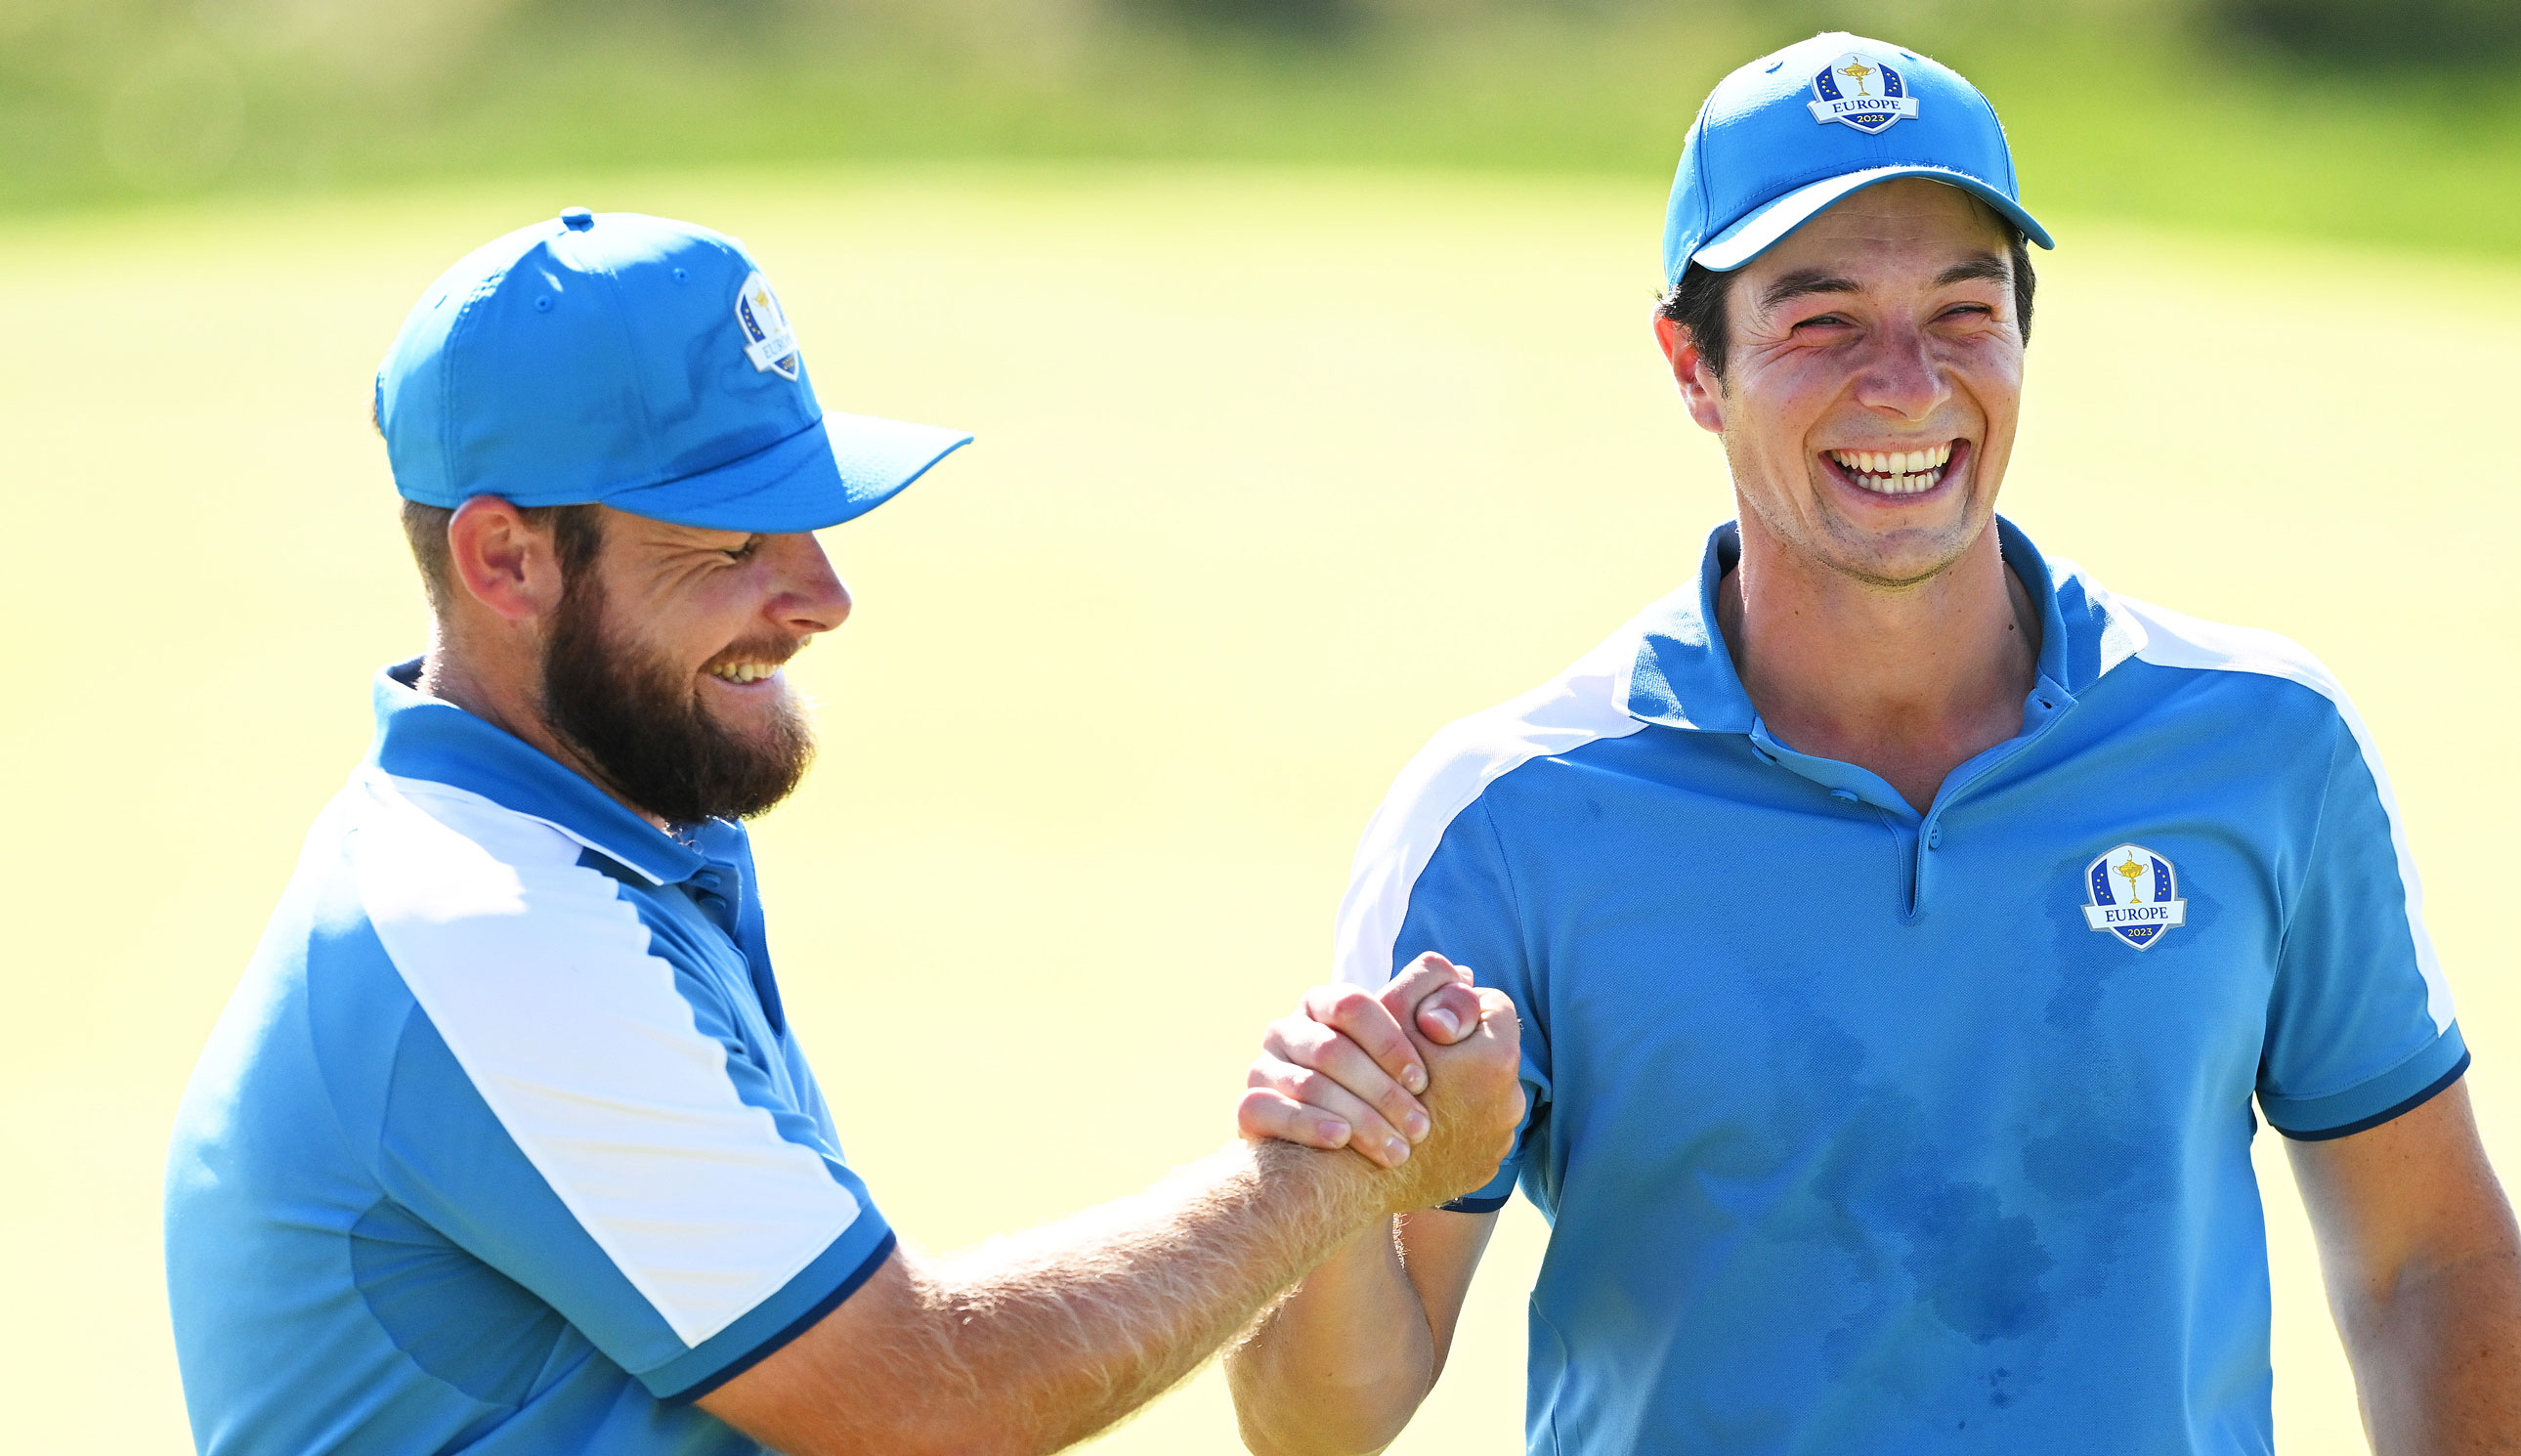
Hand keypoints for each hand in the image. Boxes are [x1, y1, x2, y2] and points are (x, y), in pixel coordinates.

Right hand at [1238, 954, 1492, 1170]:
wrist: (1331, 1163)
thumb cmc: (1381, 1095)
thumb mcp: (1416, 1049)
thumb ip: (1440, 1009)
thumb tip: (1467, 977)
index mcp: (1324, 1004)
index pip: (1353, 1005)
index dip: (1389, 1041)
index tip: (1423, 1080)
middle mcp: (1288, 1029)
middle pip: (1331, 1050)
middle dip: (1381, 1092)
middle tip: (1420, 1129)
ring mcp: (1262, 1067)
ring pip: (1306, 1084)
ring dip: (1356, 1118)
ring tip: (1396, 1152)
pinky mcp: (1248, 1107)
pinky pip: (1266, 1110)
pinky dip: (1308, 1125)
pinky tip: (1342, 1142)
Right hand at [1371, 972, 1522, 1213]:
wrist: (1352, 1175)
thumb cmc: (1364, 1086)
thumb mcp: (1390, 1015)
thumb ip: (1427, 981)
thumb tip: (1466, 975)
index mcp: (1495, 1057)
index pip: (1493, 1007)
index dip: (1456, 1008)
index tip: (1427, 1024)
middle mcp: (1510, 1101)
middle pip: (1489, 1054)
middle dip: (1460, 1053)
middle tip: (1418, 1062)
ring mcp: (1499, 1141)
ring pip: (1483, 1097)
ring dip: (1457, 1092)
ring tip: (1414, 1098)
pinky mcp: (1482, 1170)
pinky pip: (1473, 1135)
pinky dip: (1451, 1128)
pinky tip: (1415, 1129)